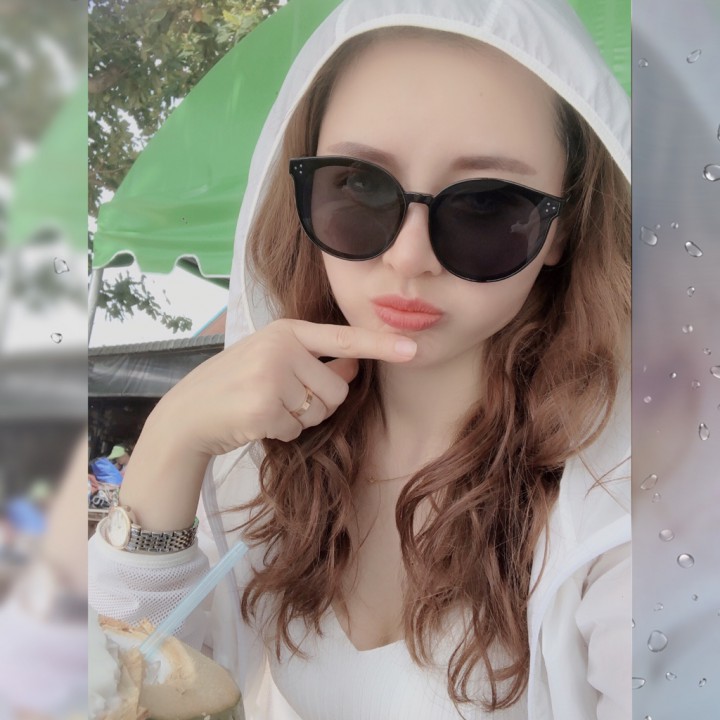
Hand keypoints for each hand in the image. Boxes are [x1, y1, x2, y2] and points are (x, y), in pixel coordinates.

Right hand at [152, 319, 417, 457]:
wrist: (187, 412)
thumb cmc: (235, 384)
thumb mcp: (272, 357)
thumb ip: (312, 358)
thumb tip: (355, 367)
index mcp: (287, 330)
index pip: (343, 338)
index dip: (380, 344)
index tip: (413, 348)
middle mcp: (281, 347)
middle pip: (338, 389)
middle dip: (319, 404)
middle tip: (285, 400)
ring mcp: (270, 375)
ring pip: (320, 412)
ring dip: (300, 419)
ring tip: (268, 407)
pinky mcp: (262, 407)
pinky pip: (297, 430)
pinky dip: (282, 433)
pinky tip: (256, 420)